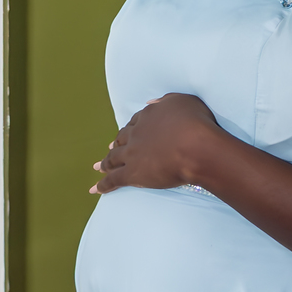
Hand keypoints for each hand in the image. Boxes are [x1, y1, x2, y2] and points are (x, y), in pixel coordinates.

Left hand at [90, 93, 222, 193]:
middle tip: (110, 148)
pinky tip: (95, 190)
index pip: (135, 122)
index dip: (131, 128)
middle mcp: (136, 134)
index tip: (128, 132)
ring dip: (104, 163)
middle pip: (122, 139)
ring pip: (113, 158)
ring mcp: (132, 154)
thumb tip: (150, 104)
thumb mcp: (183, 101)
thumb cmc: (196, 123)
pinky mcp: (132, 174)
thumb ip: (165, 102)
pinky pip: (113, 180)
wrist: (196, 147)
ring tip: (98, 167)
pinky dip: (102, 185)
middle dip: (115, 144)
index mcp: (148, 116)